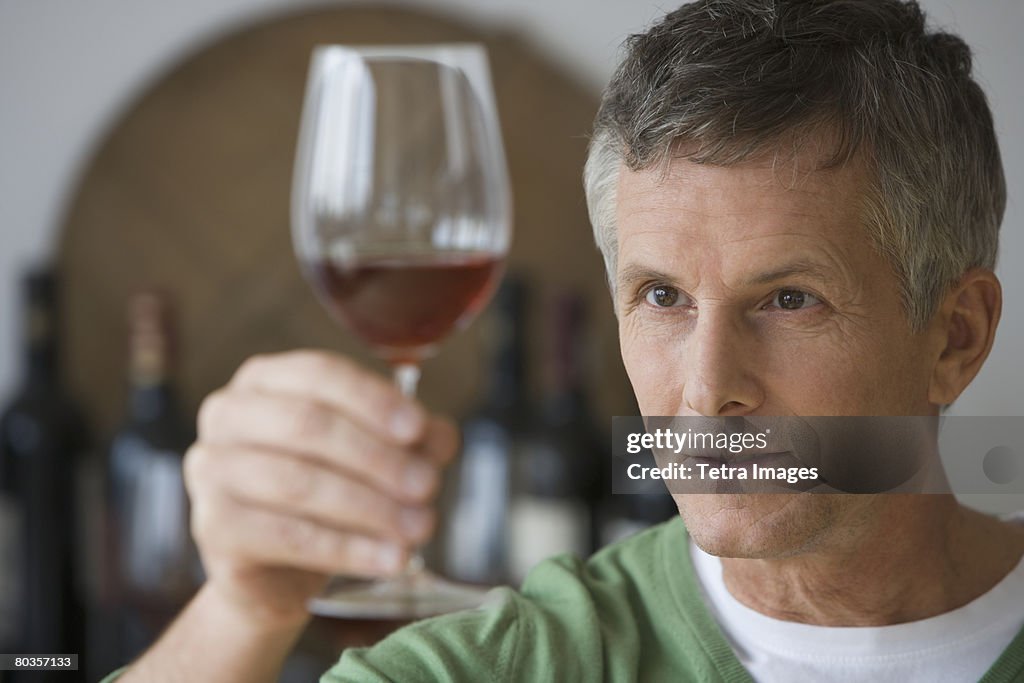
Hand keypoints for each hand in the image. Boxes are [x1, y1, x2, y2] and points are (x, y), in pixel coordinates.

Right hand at [183, 350, 457, 627]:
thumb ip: (413, 438)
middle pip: (308, 426)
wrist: (277, 571)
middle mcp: (228, 414)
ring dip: (369, 507)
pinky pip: (288, 536)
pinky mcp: (213, 527)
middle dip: (377, 457)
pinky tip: (390, 559)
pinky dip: (347, 548)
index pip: (321, 374)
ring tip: (419, 529)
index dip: (372, 400)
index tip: (417, 428)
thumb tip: (439, 437)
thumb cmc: (329, 494)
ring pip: (299, 483)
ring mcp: (211, 469)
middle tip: (427, 487)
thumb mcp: (378, 455)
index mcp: (266, 379)